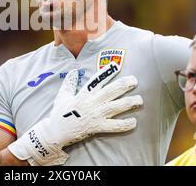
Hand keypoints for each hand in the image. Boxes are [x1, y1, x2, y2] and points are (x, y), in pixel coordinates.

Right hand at [8, 62, 142, 164]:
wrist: (56, 131)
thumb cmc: (59, 113)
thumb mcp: (62, 95)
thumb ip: (69, 83)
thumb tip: (74, 71)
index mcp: (83, 94)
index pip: (97, 80)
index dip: (107, 72)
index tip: (116, 65)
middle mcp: (91, 103)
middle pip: (110, 91)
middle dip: (124, 85)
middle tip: (134, 80)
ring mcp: (95, 115)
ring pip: (115, 107)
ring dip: (129, 103)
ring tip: (139, 100)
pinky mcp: (97, 127)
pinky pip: (113, 126)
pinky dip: (124, 124)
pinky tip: (134, 121)